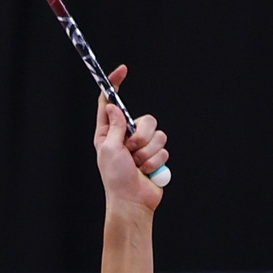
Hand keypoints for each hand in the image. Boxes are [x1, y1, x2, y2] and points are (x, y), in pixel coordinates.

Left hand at [95, 64, 166, 214]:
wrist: (133, 202)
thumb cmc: (115, 178)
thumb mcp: (109, 148)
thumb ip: (115, 126)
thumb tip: (113, 106)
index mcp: (108, 133)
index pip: (111, 103)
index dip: (115, 85)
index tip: (122, 70)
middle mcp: (126, 137)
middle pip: (144, 118)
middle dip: (141, 136)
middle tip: (132, 151)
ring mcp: (142, 147)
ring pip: (157, 133)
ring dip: (148, 152)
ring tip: (139, 165)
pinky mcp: (156, 156)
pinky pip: (164, 148)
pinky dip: (156, 161)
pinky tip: (147, 172)